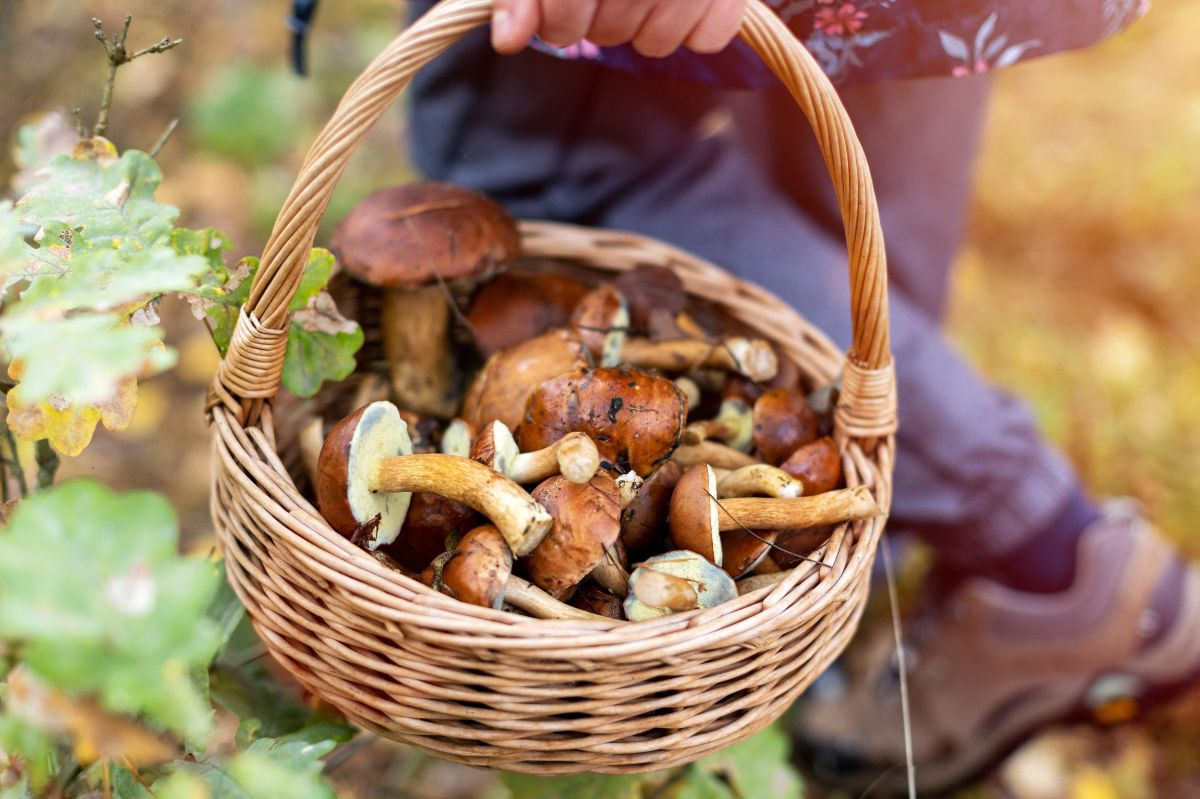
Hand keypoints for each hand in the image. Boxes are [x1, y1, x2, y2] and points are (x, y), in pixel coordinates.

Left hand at [491, 0, 745, 58]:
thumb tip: (510, 39)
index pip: (568, 7)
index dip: (557, 21)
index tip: (556, 19)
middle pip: (609, 30)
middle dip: (595, 25)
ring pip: (655, 43)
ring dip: (639, 31)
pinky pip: (706, 40)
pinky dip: (692, 30)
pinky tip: (680, 0)